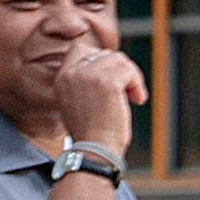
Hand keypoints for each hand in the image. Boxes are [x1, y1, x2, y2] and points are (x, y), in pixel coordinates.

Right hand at [44, 40, 139, 155]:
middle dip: (121, 70)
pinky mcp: (107, 81)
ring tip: (133, 97)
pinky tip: (138, 99)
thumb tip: (110, 63)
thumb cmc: (92, 133)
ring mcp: (88, 75)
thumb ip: (86, 80)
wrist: (94, 150)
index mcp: (62, 77)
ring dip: (132, 78)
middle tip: (127, 93)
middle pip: (105, 53)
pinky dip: (137, 84)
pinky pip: (129, 71)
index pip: (81, 49)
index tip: (114, 79)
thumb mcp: (78, 101)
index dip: (102, 59)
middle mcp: (72, 72)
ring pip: (120, 60)